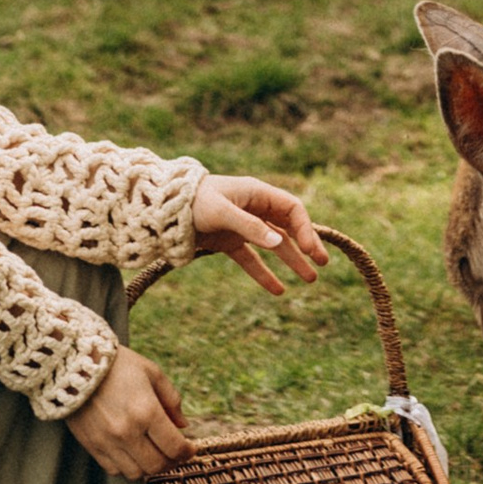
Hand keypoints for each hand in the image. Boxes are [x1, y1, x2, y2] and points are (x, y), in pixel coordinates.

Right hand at [65, 345, 189, 478]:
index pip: (175, 447)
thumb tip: (183, 425)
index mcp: (146, 411)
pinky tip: (130, 452)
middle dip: (171, 462)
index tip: (190, 449)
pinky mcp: (91, 445)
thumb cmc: (118, 365)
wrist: (74, 364)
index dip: (187, 452)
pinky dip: (126, 466)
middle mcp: (127, 431)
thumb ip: (171, 400)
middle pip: (157, 465)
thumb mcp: (152, 373)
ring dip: (148, 466)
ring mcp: (107, 441)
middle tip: (174, 453)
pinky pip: (114, 470)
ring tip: (152, 453)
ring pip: (136, 473)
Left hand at [190, 172, 327, 296]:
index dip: (305, 228)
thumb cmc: (192, 201)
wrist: (160, 208)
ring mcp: (242, 227)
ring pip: (273, 245)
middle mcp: (253, 209)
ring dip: (291, 261)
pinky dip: (263, 274)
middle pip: (287, 228)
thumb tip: (277, 241)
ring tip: (309, 280)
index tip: (311, 249)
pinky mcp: (228, 242)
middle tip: (322, 264)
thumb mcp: (222, 211)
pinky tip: (278, 290)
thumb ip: (249, 226)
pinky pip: (251, 259)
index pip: (292, 209)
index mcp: (256, 193)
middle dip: (305, 245)